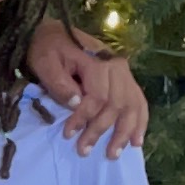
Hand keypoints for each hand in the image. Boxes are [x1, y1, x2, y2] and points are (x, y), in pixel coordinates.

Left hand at [25, 22, 147, 155]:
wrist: (54, 32)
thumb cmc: (47, 48)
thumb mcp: (45, 62)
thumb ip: (59, 83)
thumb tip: (77, 104)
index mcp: (96, 60)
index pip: (97, 95)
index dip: (84, 117)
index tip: (68, 134)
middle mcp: (115, 65)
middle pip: (116, 103)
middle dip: (100, 130)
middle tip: (84, 150)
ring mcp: (122, 71)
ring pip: (131, 105)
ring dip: (124, 131)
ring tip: (114, 153)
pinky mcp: (124, 77)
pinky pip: (138, 100)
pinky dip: (140, 121)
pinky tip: (137, 140)